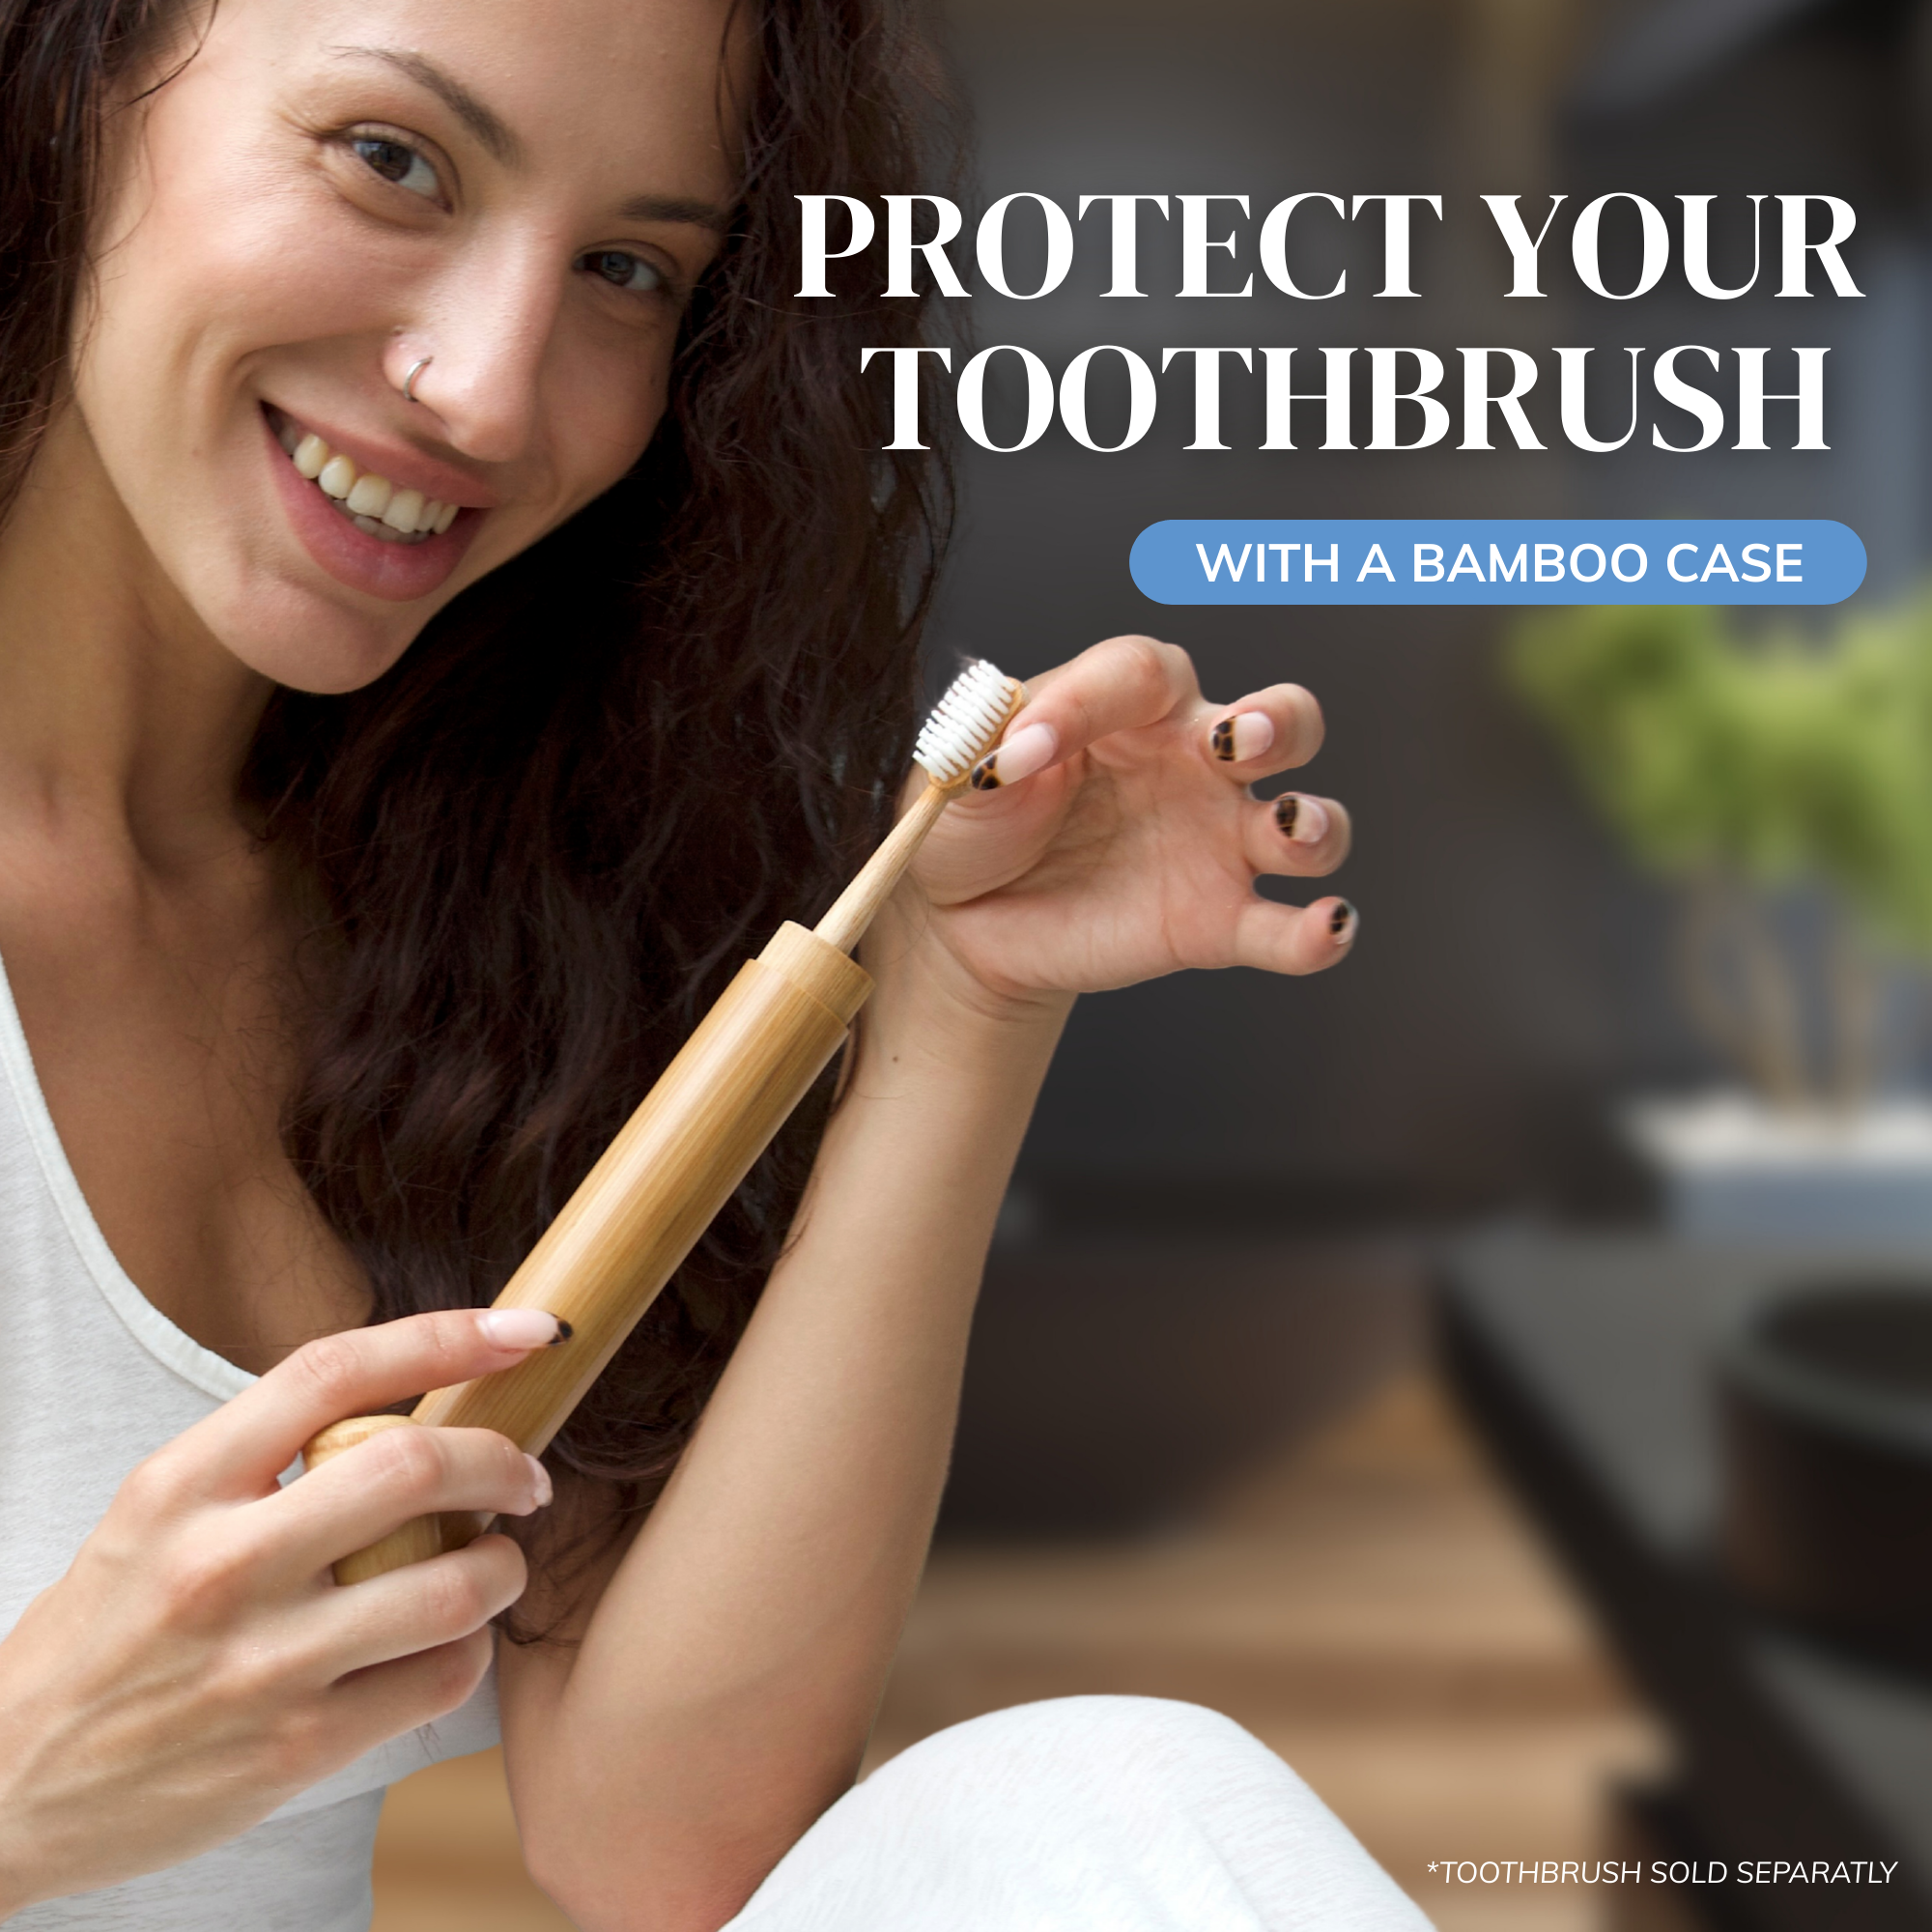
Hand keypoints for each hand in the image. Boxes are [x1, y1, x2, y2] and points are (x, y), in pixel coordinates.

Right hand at [0, 1309, 561, 1910]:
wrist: (8, 1788)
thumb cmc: (106, 1635)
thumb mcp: (156, 1516)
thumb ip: (268, 1459)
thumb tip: (415, 1406)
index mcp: (183, 1484)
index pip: (334, 1371)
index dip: (447, 1337)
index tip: (525, 1330)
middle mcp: (220, 1564)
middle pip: (415, 1465)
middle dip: (502, 1461)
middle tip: (525, 1476)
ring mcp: (262, 1662)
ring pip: (452, 1584)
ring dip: (503, 1566)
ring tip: (494, 1564)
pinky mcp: (296, 1750)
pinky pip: (441, 1676)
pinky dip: (471, 1650)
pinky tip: (451, 1642)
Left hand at [900, 635, 1353, 1009]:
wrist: (965, 923)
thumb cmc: (975, 823)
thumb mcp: (959, 775)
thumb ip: (986, 747)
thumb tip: (1015, 748)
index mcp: (1130, 709)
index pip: (1143, 674)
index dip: (1089, 701)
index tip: (1022, 752)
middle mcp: (1194, 765)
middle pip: (1278, 720)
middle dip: (1278, 722)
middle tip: (1239, 740)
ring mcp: (1216, 844)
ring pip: (1307, 821)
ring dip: (1315, 821)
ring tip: (1289, 828)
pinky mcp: (1218, 922)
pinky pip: (1286, 928)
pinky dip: (1319, 932)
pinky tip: (1326, 927)